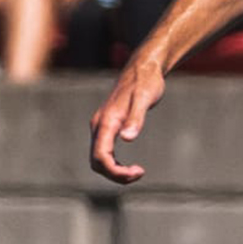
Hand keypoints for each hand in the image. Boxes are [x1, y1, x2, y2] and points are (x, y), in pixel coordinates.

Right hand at [90, 55, 165, 182]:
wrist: (143, 69)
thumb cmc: (146, 83)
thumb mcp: (144, 99)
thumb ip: (136, 118)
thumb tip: (127, 139)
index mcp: (106, 122)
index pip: (100, 156)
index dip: (116, 171)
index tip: (139, 172)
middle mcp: (99, 125)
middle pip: (96, 161)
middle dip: (115, 174)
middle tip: (139, 173)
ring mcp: (101, 126)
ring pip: (98, 158)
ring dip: (114, 170)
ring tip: (137, 172)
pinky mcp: (107, 126)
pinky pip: (103, 151)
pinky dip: (114, 163)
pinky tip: (129, 165)